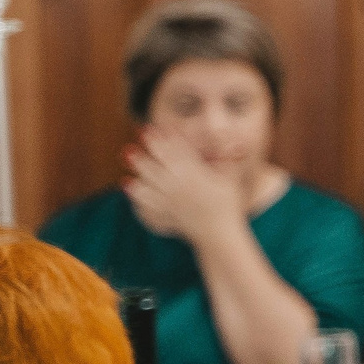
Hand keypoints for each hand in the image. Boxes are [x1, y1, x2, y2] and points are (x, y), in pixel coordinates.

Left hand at [124, 128, 246, 242]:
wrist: (219, 235)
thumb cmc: (227, 204)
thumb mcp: (230, 178)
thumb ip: (227, 159)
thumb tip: (236, 142)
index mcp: (194, 176)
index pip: (175, 153)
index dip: (163, 139)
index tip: (152, 128)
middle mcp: (179, 187)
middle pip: (157, 166)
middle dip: (145, 152)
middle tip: (134, 139)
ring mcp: (169, 202)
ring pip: (148, 182)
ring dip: (137, 169)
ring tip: (127, 155)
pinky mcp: (165, 214)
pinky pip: (145, 203)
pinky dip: (135, 194)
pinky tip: (127, 184)